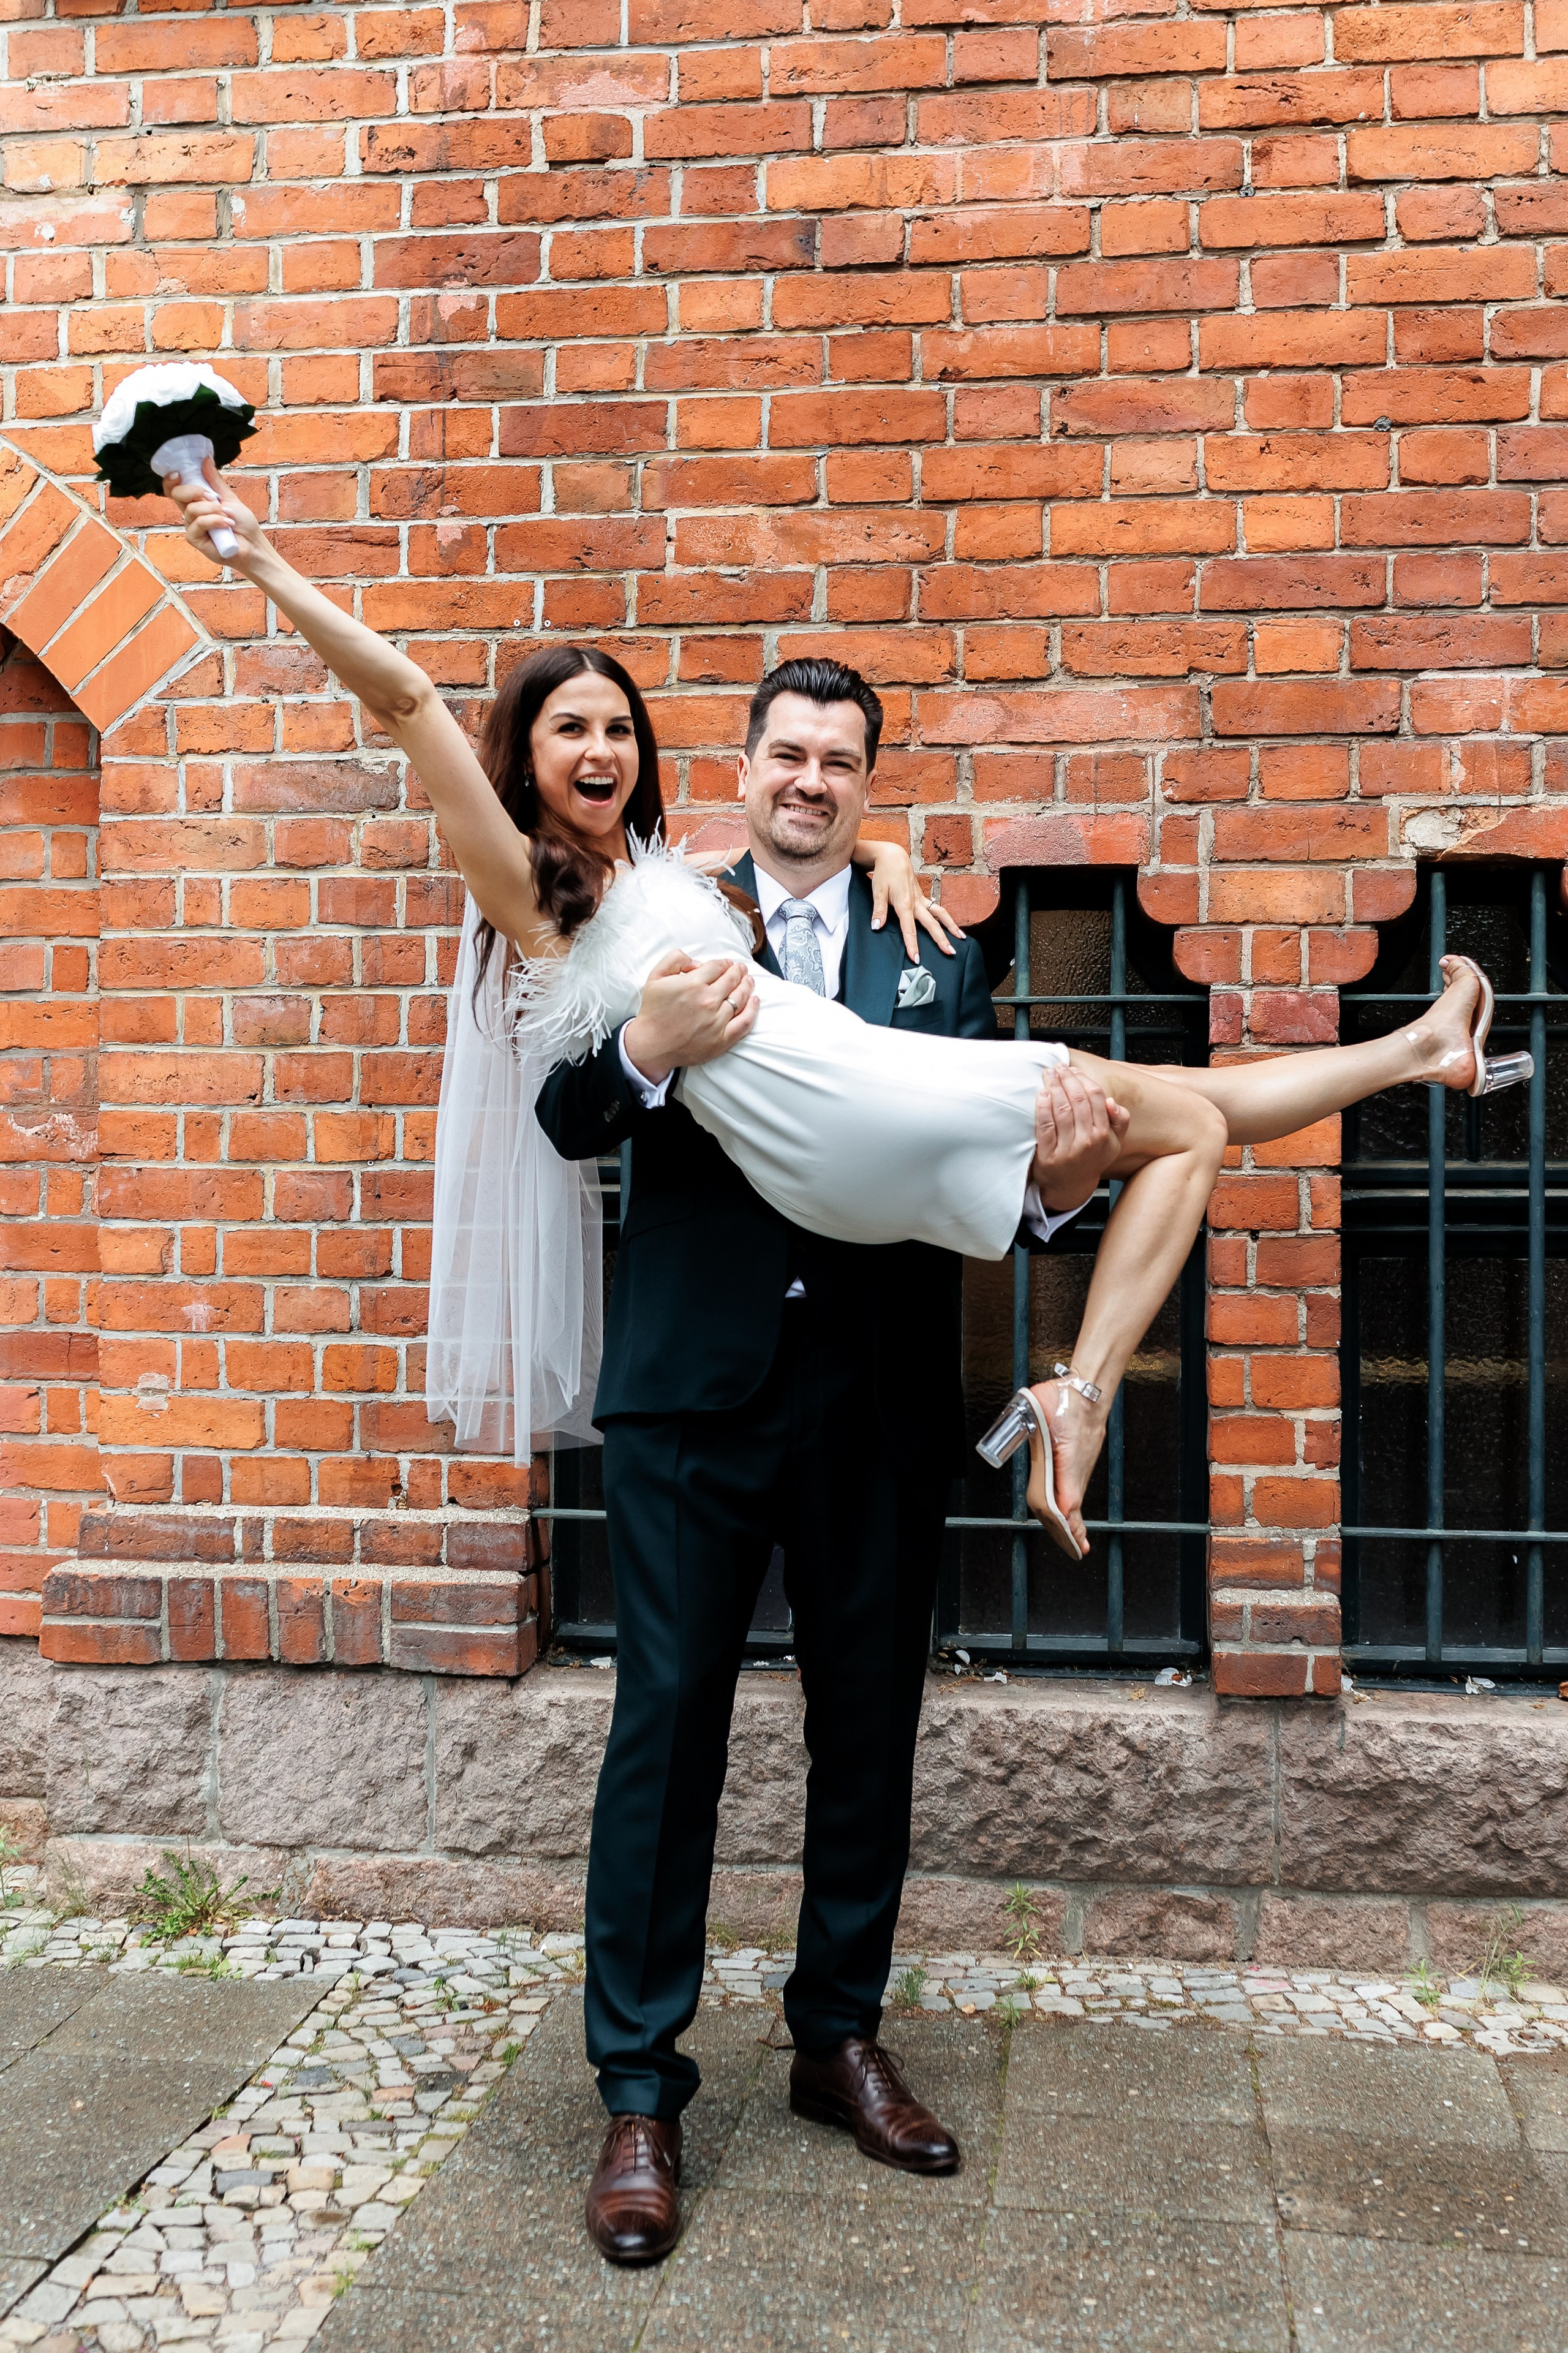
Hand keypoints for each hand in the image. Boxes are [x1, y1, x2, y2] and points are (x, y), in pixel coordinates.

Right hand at [164, 455, 264, 568]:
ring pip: (191, 510)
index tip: (178, 473)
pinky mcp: (195, 540)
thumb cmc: (242, 523)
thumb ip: (215, 480)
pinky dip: (214, 521)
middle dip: (195, 491)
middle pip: (176, 494)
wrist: (252, 544)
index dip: (170, 480)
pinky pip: (198, 524)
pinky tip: (226, 525)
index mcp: (196, 501)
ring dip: (213, 510)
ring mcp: (191, 527)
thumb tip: (205, 459)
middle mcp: (190, 513)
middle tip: (213, 497)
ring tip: (228, 516)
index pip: (174, 488)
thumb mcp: (229, 497)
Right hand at [622, 951, 757, 1082]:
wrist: (651, 1045)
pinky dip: (752, 1010)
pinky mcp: (721, 1039)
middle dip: (738, 971)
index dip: (724, 963)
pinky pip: (744, 1022)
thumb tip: (697, 962)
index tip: (726, 964)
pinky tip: (755, 1001)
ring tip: (749, 980)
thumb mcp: (655, 977)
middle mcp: (708, 1001)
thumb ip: (675, 959)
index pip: (718, 967)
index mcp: (693, 984)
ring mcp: (717, 1021)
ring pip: (740, 998)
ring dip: (747, 986)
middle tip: (741, 969)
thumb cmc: (653, 1012)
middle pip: (732, 979)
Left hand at [858, 840, 964, 958]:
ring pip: (940, 914)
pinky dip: (946, 919)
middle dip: (941, 939)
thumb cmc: (884, 873)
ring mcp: (921, 899)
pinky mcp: (922, 897)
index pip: (909, 929)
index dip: (912, 944)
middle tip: (950, 952)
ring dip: (951, 927)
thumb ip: (878, 911)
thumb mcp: (877, 892)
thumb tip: (876, 927)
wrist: (892, 857)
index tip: (916, 958)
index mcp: (905, 904)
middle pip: (932, 924)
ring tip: (960, 938)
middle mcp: (916, 903)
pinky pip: (937, 909)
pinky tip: (951, 926)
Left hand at [1030, 1066, 1129, 1214]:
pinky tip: (1041, 1095)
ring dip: (1053, 1087)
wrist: (1071, 1186)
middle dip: (1066, 1079)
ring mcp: (1067, 1149)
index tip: (1073, 1070)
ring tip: (1048, 1075)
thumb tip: (1111, 1101)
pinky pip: (1045, 1126)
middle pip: (1077, 1100)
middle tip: (1057, 1067)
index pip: (1095, 1097)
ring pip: (1061, 1110)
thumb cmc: (1092, 1158)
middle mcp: (1087, 1140)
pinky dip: (1042, 1108)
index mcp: (1103, 1134)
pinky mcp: (1048, 1155)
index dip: (1083, 1079)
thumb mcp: (1114, 1143)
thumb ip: (1120, 1121)